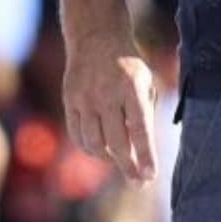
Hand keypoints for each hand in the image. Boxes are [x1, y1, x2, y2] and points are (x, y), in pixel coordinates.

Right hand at [63, 40, 158, 183]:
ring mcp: (84, 99)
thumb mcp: (144, 82)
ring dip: (109, 159)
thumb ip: (143, 113)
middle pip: (117, 141)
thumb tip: (142, 149)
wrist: (96, 38)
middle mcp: (106, 94)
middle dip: (129, 166)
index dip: (146, 154)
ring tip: (124, 163)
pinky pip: (78, 135)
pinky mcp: (69, 102)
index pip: (140, 128)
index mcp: (131, 87)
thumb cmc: (128, 66)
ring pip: (94, 143)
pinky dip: (90, 149)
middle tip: (140, 182)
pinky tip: (103, 152)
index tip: (151, 175)